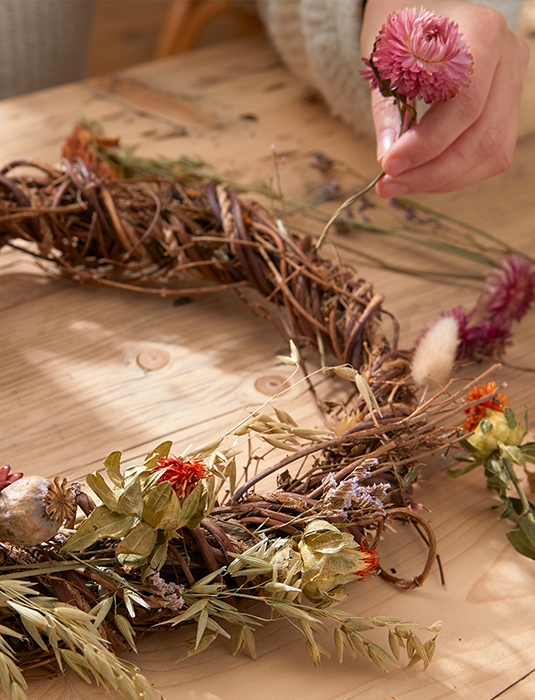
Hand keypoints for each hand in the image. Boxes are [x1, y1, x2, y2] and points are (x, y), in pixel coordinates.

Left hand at [360, 0, 529, 196]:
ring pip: (491, 153)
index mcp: (482, 34)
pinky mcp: (508, 109)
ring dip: (442, 179)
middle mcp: (509, 59)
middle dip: (432, 172)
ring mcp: (514, 85)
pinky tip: (423, 177)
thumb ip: (387, 109)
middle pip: (482, 137)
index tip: (389, 164)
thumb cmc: (403, 26)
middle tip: (389, 184)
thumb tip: (388, 161)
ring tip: (400, 184)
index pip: (464, 105)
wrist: (425, 5)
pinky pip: (490, 155)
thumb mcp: (385, 58)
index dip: (428, 144)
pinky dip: (455, 174)